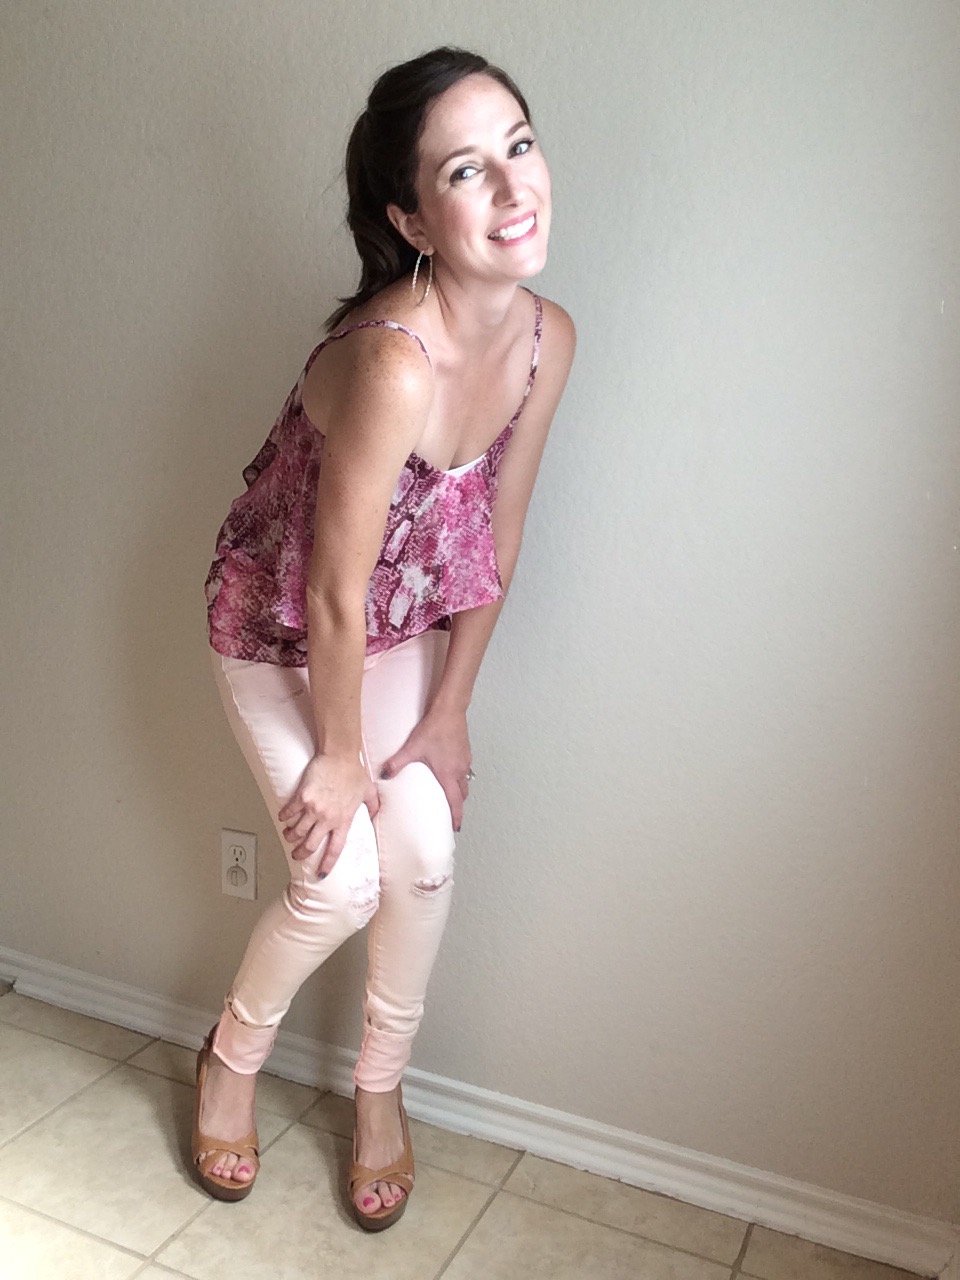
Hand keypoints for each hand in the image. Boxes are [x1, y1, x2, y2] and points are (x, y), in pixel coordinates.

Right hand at [277, 753, 380, 874]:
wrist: (339, 755)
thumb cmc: (354, 771)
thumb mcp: (369, 791)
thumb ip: (372, 807)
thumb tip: (375, 816)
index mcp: (344, 820)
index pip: (335, 849)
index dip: (327, 864)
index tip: (321, 874)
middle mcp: (327, 818)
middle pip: (310, 845)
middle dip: (300, 853)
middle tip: (296, 854)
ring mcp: (313, 808)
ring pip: (296, 832)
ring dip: (291, 836)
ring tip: (289, 836)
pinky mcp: (301, 797)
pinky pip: (288, 814)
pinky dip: (284, 819)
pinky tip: (283, 819)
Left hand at [378, 707, 471, 832]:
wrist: (450, 710)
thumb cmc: (435, 729)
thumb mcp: (412, 748)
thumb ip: (397, 763)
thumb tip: (384, 775)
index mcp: (449, 774)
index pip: (455, 802)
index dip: (456, 817)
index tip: (456, 827)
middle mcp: (460, 770)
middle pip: (462, 795)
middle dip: (457, 805)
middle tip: (451, 814)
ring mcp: (465, 760)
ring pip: (464, 782)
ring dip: (459, 791)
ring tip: (450, 795)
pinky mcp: (465, 751)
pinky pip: (464, 770)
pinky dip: (459, 777)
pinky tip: (449, 771)